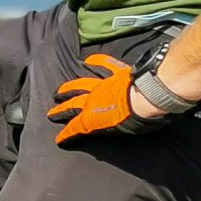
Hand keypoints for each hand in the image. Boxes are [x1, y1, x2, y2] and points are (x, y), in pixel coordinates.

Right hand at [46, 54, 165, 144]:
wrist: (150, 96)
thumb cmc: (138, 118)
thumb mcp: (120, 131)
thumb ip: (108, 128)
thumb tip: (104, 127)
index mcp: (93, 116)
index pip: (75, 127)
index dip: (66, 134)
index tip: (59, 139)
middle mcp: (93, 99)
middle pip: (72, 104)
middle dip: (61, 110)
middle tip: (51, 113)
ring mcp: (103, 84)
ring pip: (80, 84)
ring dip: (69, 88)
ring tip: (60, 90)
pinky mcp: (117, 73)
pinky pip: (105, 65)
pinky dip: (97, 62)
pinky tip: (88, 60)